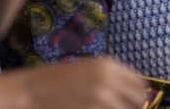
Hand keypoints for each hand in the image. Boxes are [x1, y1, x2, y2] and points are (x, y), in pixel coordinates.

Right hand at [25, 57, 148, 108]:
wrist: (29, 91)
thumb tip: (133, 93)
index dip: (139, 96)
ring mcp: (101, 100)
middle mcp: (109, 81)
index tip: (132, 103)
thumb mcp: (87, 70)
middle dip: (133, 108)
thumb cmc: (55, 80)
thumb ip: (111, 78)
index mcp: (109, 65)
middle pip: (138, 101)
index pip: (140, 83)